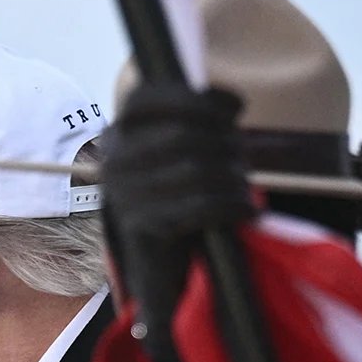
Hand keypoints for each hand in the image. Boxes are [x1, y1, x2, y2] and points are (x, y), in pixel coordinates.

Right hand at [103, 83, 255, 242]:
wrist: (152, 263)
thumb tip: (232, 104)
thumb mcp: (170, 158)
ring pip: (195, 170)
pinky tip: (248, 209)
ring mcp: (124, 195)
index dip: (196, 98)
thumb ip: (190, 127)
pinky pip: (199, 206)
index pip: (145, 100)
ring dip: (232, 177)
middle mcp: (113, 163)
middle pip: (182, 134)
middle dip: (225, 141)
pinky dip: (232, 205)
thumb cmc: (171, 200)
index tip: (237, 108)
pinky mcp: (142, 226)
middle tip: (243, 155)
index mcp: (116, 138)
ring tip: (245, 185)